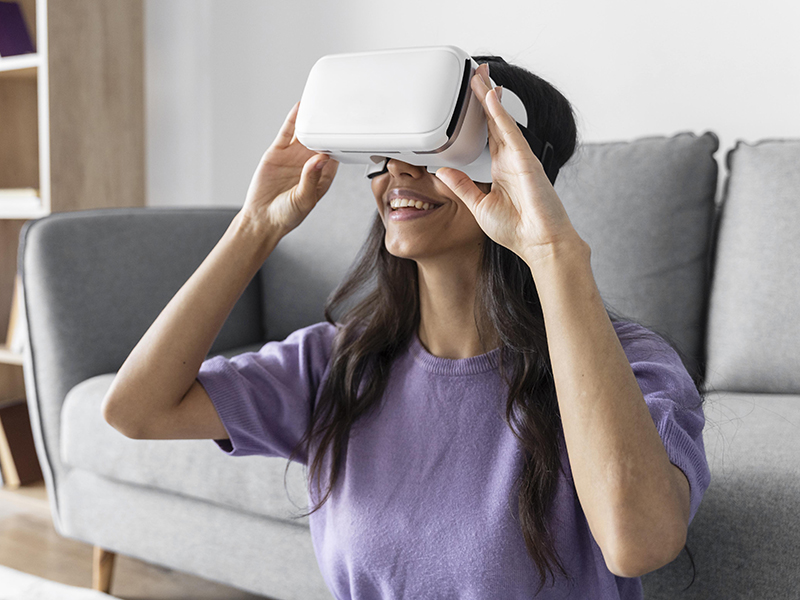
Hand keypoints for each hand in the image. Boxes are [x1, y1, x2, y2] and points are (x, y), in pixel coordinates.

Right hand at [240, 101, 338, 237]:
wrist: (261, 219)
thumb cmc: (287, 216)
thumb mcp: (304, 200)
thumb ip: (311, 179)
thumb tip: (320, 159)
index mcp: (322, 177)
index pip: (335, 155)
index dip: (342, 142)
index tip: (349, 129)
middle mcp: (309, 164)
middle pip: (322, 140)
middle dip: (329, 126)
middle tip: (337, 109)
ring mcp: (293, 157)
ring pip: (306, 133)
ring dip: (312, 119)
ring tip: (320, 102)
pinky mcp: (277, 153)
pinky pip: (287, 133)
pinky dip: (293, 120)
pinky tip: (299, 108)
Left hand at [435, 64, 581, 264]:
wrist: (540, 244)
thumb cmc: (517, 230)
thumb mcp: (479, 206)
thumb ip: (462, 186)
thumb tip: (443, 170)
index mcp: (501, 169)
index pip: (487, 134)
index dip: (479, 113)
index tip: (472, 95)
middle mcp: (511, 160)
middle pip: (494, 120)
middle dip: (484, 96)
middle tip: (476, 73)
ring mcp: (520, 159)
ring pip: (501, 121)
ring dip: (489, 98)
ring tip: (479, 76)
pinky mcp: (526, 162)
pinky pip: (510, 133)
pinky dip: (499, 115)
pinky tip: (490, 99)